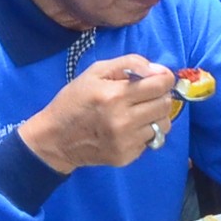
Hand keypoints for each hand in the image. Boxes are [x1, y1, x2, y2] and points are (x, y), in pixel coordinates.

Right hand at [18, 55, 176, 172]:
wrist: (55, 139)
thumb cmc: (74, 100)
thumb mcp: (96, 72)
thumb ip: (129, 64)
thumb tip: (158, 70)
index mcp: (115, 96)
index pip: (160, 85)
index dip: (164, 78)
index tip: (158, 78)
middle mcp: (123, 120)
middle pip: (165, 105)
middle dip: (160, 96)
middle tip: (146, 95)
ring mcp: (126, 141)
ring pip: (163, 125)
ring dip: (156, 116)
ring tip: (139, 112)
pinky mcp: (126, 156)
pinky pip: (151, 140)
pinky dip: (145, 132)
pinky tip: (128, 128)